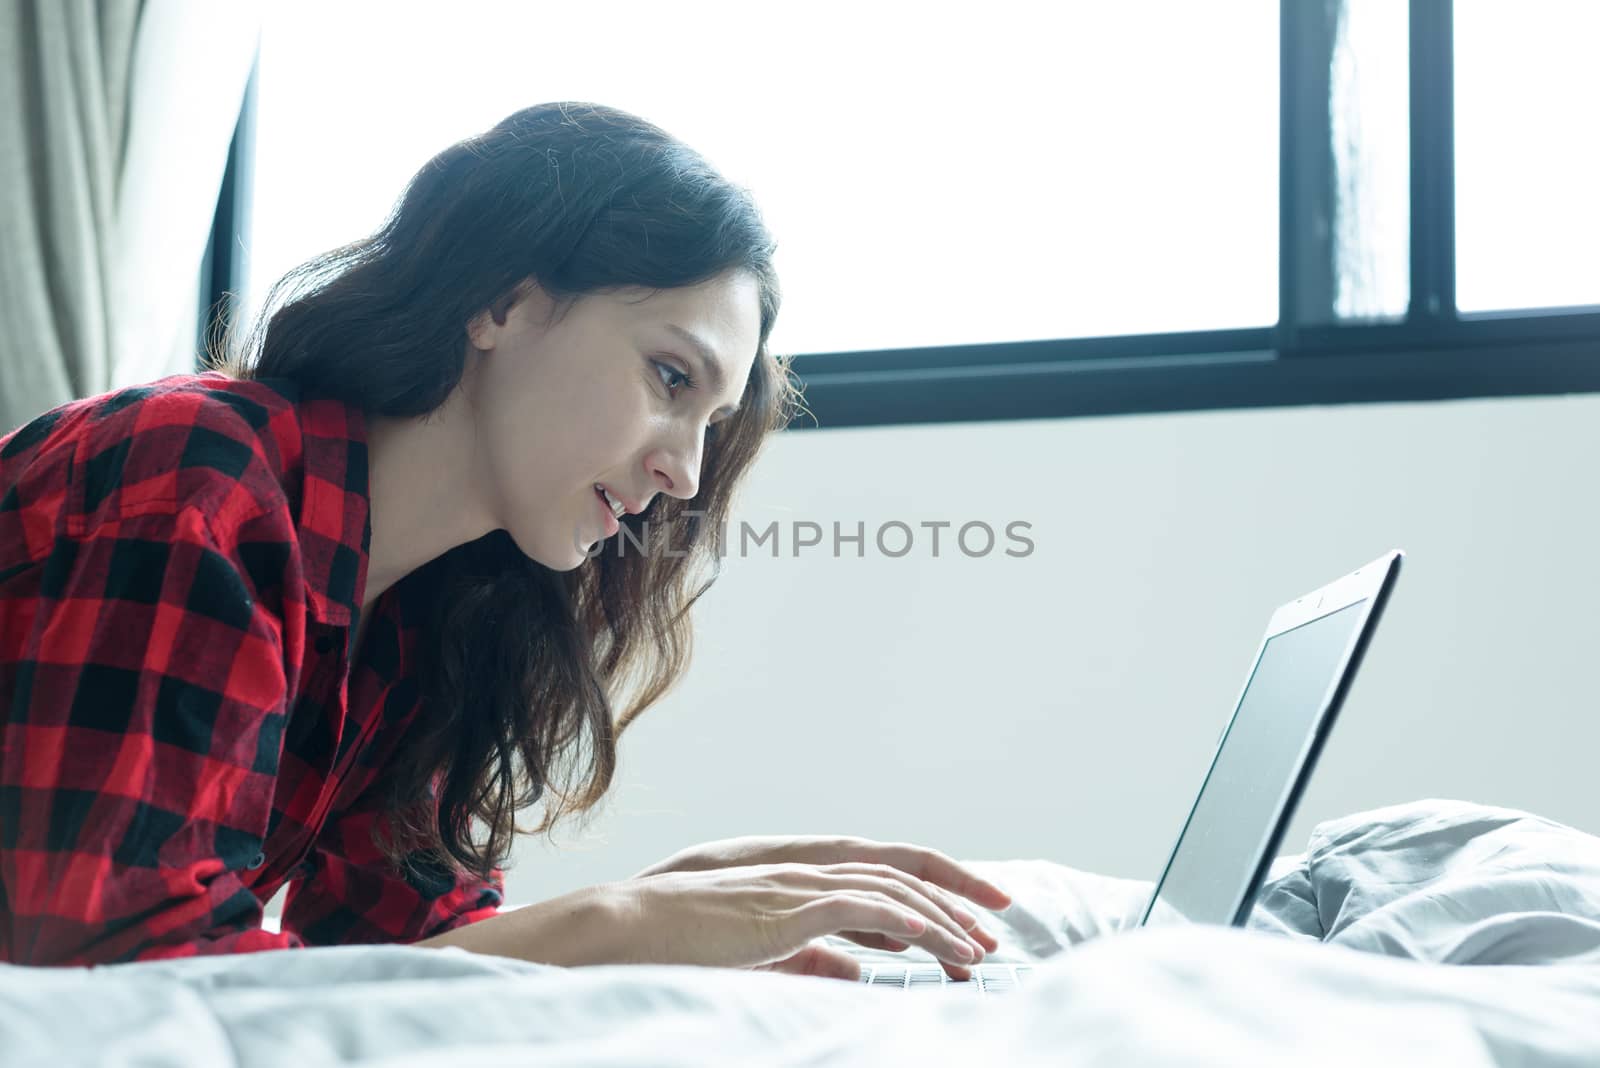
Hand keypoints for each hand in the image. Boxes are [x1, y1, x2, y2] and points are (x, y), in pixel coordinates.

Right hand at [616, 861, 1000, 980]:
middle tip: (996, 928)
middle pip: (899, 876)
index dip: (930, 898)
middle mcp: (808, 874)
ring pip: (891, 891)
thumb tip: (854, 974)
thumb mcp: (763, 953)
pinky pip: (864, 908)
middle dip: (954, 900)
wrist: (634, 927)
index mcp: (802, 883)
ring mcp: (800, 886)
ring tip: (977, 948)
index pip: (882, 881)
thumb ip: (812, 958)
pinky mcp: (791, 909)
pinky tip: (935, 943)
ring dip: (940, 917)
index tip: (969, 926)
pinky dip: (907, 923)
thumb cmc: (686, 945)